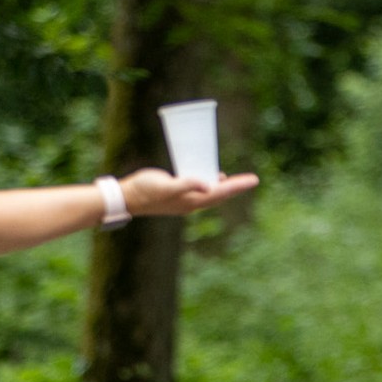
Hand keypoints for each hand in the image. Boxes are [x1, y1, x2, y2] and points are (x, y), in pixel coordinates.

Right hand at [120, 168, 260, 216]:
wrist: (127, 197)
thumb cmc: (145, 190)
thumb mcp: (166, 185)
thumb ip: (186, 184)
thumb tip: (207, 185)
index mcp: (192, 201)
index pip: (221, 193)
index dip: (238, 186)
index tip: (254, 180)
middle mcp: (191, 203)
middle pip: (220, 194)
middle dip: (236, 187)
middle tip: (253, 179)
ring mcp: (184, 200)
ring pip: (211, 193)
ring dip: (224, 187)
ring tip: (237, 180)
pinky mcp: (177, 195)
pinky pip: (200, 190)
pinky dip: (210, 184)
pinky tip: (211, 177)